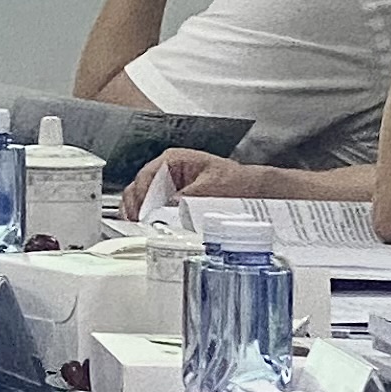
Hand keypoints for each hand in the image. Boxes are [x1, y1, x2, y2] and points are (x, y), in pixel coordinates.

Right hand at [123, 150, 279, 219]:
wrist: (254, 190)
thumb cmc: (237, 181)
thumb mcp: (213, 186)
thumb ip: (190, 196)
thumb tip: (168, 208)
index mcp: (172, 160)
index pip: (146, 178)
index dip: (142, 198)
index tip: (142, 215)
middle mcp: (166, 172)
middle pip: (138, 189)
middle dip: (136, 208)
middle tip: (138, 226)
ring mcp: (167, 188)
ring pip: (141, 200)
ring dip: (139, 215)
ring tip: (141, 231)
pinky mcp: (171, 202)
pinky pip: (153, 210)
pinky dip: (149, 220)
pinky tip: (151, 230)